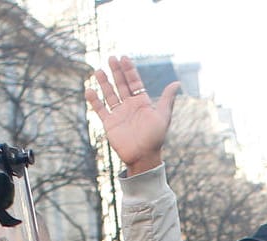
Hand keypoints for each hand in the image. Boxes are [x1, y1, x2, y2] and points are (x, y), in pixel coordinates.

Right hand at [86, 56, 179, 175]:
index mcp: (143, 103)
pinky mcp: (110, 123)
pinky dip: (94, 100)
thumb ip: (167, 99)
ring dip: (104, 83)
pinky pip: (100, 109)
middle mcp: (130, 106)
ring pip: (109, 94)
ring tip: (98, 70)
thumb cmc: (155, 138)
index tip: (124, 57)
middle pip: (121, 85)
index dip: (129, 70)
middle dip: (116, 72)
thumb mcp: (163, 116)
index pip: (134, 82)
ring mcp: (119, 114)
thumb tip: (177, 83)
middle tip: (111, 58)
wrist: (143, 157)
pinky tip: (89, 90)